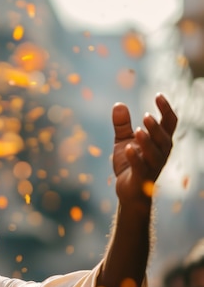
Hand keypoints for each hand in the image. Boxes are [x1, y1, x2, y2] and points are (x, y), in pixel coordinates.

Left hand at [112, 93, 176, 207]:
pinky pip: (140, 167)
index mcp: (160, 142)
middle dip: (156, 127)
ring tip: (138, 130)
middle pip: (164, 138)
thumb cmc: (130, 164)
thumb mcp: (124, 141)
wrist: (128, 190)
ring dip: (147, 141)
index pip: (169, 123)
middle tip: (146, 116)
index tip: (158, 95)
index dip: (166, 109)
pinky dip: (135, 158)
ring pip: (154, 153)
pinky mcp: (141, 178)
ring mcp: (152, 166)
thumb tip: (118, 104)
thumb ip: (122, 125)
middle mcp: (160, 153)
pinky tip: (128, 148)